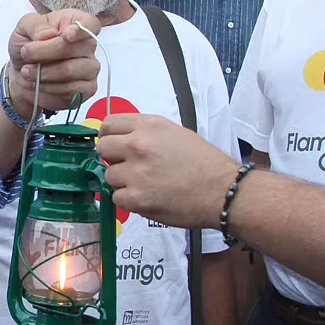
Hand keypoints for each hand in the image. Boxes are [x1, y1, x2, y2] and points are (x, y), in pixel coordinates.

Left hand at [7, 9, 100, 117]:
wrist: (21, 75)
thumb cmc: (27, 47)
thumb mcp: (23, 28)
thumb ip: (34, 25)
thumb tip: (48, 33)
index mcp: (75, 23)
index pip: (90, 24)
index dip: (81, 31)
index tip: (66, 35)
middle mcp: (87, 45)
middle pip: (78, 48)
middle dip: (46, 52)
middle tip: (26, 54)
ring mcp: (90, 67)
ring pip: (72, 70)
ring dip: (45, 72)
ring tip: (27, 71)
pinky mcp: (87, 88)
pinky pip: (73, 89)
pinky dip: (51, 87)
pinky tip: (40, 83)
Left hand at [97, 113, 237, 229]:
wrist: (222, 191)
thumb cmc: (205, 164)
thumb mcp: (176, 133)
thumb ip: (147, 133)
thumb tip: (123, 139)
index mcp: (149, 126)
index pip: (109, 123)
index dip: (109, 135)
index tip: (113, 143)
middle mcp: (139, 145)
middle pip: (102, 148)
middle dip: (112, 158)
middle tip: (128, 165)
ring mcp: (136, 172)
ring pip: (109, 175)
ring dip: (122, 181)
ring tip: (145, 184)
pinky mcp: (136, 198)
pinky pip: (117, 197)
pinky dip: (129, 200)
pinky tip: (148, 196)